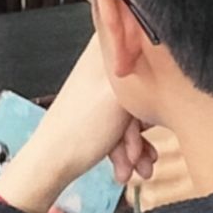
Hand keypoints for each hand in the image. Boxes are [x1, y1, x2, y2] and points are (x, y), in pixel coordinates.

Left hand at [0, 36, 154, 212]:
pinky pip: (121, 126)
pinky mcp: (95, 112)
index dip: (157, 82)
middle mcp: (100, 67)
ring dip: (137, 145)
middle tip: (139, 151)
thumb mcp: (120, 94)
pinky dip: (127, 149)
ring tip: (135, 167)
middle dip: (144, 127)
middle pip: (141, 89)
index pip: (144, 50)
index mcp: (102, 51)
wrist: (51, 162)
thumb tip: (162, 46)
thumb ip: (142, 68)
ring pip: (133, 113)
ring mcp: (97, 91)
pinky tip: (126, 167)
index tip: (160, 104)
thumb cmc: (79, 129)